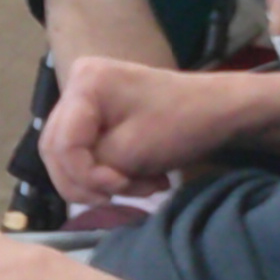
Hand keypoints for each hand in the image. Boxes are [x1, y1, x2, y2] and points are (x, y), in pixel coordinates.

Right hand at [45, 56, 234, 204]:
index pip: (62, 144)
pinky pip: (87, 152)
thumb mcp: (130, 152)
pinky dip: (111, 173)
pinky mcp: (98, 114)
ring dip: (103, 182)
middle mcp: (77, 85)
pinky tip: (141, 178)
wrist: (221, 111)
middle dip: (90, 182)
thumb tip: (76, 182)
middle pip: (58, 150)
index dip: (84, 175)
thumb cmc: (182, 124)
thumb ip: (90, 170)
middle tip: (124, 194)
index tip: (119, 187)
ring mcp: (86, 99)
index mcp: (84, 84)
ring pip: (71, 157)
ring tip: (143, 186)